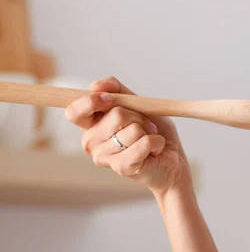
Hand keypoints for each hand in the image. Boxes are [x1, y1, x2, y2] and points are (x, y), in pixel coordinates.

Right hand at [65, 76, 191, 196]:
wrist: (172, 160)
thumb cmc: (153, 132)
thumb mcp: (137, 105)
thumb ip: (117, 92)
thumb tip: (95, 85)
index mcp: (90, 125)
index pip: (74, 111)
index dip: (91, 101)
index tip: (110, 98)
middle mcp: (91, 142)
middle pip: (115, 115)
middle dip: (139, 116)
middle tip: (145, 126)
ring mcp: (104, 157)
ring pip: (132, 129)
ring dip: (149, 131)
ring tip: (149, 139)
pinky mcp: (122, 167)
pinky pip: (144, 142)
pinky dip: (157, 142)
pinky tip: (154, 150)